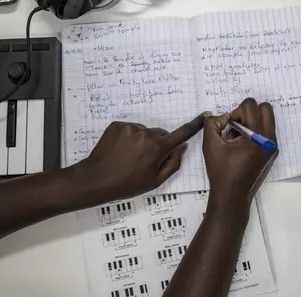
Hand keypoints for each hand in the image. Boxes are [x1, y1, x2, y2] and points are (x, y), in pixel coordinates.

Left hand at [73, 116, 203, 203]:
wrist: (96, 179)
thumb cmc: (127, 184)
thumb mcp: (155, 180)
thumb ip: (172, 163)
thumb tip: (181, 148)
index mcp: (158, 148)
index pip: (181, 134)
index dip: (194, 125)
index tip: (203, 116)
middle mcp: (146, 133)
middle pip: (160, 134)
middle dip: (157, 144)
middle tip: (146, 160)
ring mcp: (130, 128)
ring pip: (144, 132)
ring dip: (142, 141)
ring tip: (130, 157)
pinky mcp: (118, 125)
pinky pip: (130, 129)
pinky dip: (128, 138)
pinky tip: (121, 151)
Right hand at [203, 98, 277, 206]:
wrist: (232, 196)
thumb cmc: (221, 171)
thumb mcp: (210, 144)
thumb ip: (213, 123)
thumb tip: (222, 116)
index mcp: (258, 136)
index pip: (251, 105)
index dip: (236, 111)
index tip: (229, 126)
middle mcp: (270, 140)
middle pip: (265, 108)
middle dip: (248, 112)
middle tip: (236, 127)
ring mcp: (273, 147)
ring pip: (267, 120)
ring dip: (252, 122)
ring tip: (238, 139)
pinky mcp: (272, 153)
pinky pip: (266, 132)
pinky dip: (255, 133)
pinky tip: (242, 147)